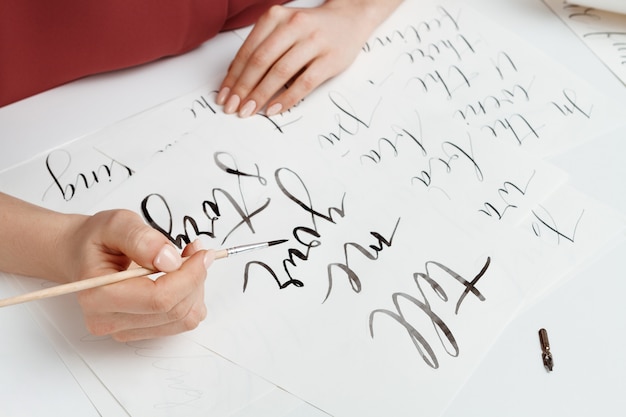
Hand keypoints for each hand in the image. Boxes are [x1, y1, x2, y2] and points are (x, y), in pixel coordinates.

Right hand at [66, 210, 211, 341]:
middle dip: (195, 279)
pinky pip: (180, 322)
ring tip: (187, 261)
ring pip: (183, 319)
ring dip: (195, 289)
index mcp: (98, 295)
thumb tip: (169, 260)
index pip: (158, 299)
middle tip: (196, 252)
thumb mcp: (116, 223)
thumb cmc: (97, 240)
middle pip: (174, 311)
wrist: (82, 255)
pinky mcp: (139, 331)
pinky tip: (182, 277)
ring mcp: (124, 330)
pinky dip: (190, 298)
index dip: (190, 276)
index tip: (203, 254)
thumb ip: (141, 238)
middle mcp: (108, 320)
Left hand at [216, 0, 400, 117]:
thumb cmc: (310, 29)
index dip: (234, 76)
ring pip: (280, 72)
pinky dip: (287, 98)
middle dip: (244, 88)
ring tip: (250, 110)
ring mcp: (314, 41)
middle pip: (261, 61)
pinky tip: (274, 109)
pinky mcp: (329, 59)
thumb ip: (262, 47)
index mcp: (276, 17)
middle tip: (234, 107)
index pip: (248, 51)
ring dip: (261, 95)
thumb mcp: (282, 29)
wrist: (349, 20)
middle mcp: (293, 25)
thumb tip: (237, 80)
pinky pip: (304, 82)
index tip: (225, 96)